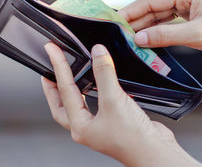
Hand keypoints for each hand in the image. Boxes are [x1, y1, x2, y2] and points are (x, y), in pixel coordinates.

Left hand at [42, 43, 201, 166]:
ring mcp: (99, 126)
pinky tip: (99, 84)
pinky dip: (93, 91)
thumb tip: (97, 53)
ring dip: (72, 90)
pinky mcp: (113, 122)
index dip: (58, 66)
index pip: (64, 89)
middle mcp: (87, 128)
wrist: (154, 151)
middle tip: (48, 71)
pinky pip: (97, 103)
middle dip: (53, 87)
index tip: (53, 50)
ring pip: (79, 105)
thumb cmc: (132, 138)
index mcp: (80, 125)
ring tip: (68, 76)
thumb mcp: (114, 100)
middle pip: (61, 104)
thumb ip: (104, 74)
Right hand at [119, 0, 201, 56]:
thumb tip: (138, 39)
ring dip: (148, 25)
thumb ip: (165, 36)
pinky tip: (148, 36)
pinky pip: (171, 18)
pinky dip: (160, 27)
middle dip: (138, 20)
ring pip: (162, 12)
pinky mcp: (194, 11)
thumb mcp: (196, 36)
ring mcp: (191, 1)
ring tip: (130, 37)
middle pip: (155, 5)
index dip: (132, 11)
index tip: (115, 22)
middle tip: (120, 34)